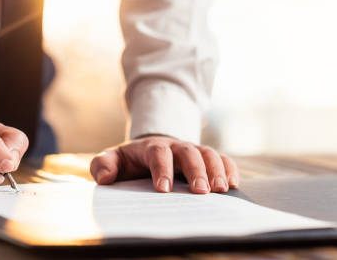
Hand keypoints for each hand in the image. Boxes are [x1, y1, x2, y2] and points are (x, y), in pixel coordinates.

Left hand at [90, 136, 238, 193]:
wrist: (147, 150)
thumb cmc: (129, 161)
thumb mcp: (112, 160)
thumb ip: (103, 165)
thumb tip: (106, 177)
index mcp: (151, 146)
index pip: (158, 153)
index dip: (162, 169)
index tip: (163, 190)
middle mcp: (175, 145)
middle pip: (188, 152)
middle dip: (196, 171)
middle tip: (201, 192)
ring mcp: (192, 150)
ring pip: (208, 154)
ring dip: (216, 171)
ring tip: (221, 190)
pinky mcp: (205, 158)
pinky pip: (222, 159)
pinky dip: (229, 169)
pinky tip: (233, 185)